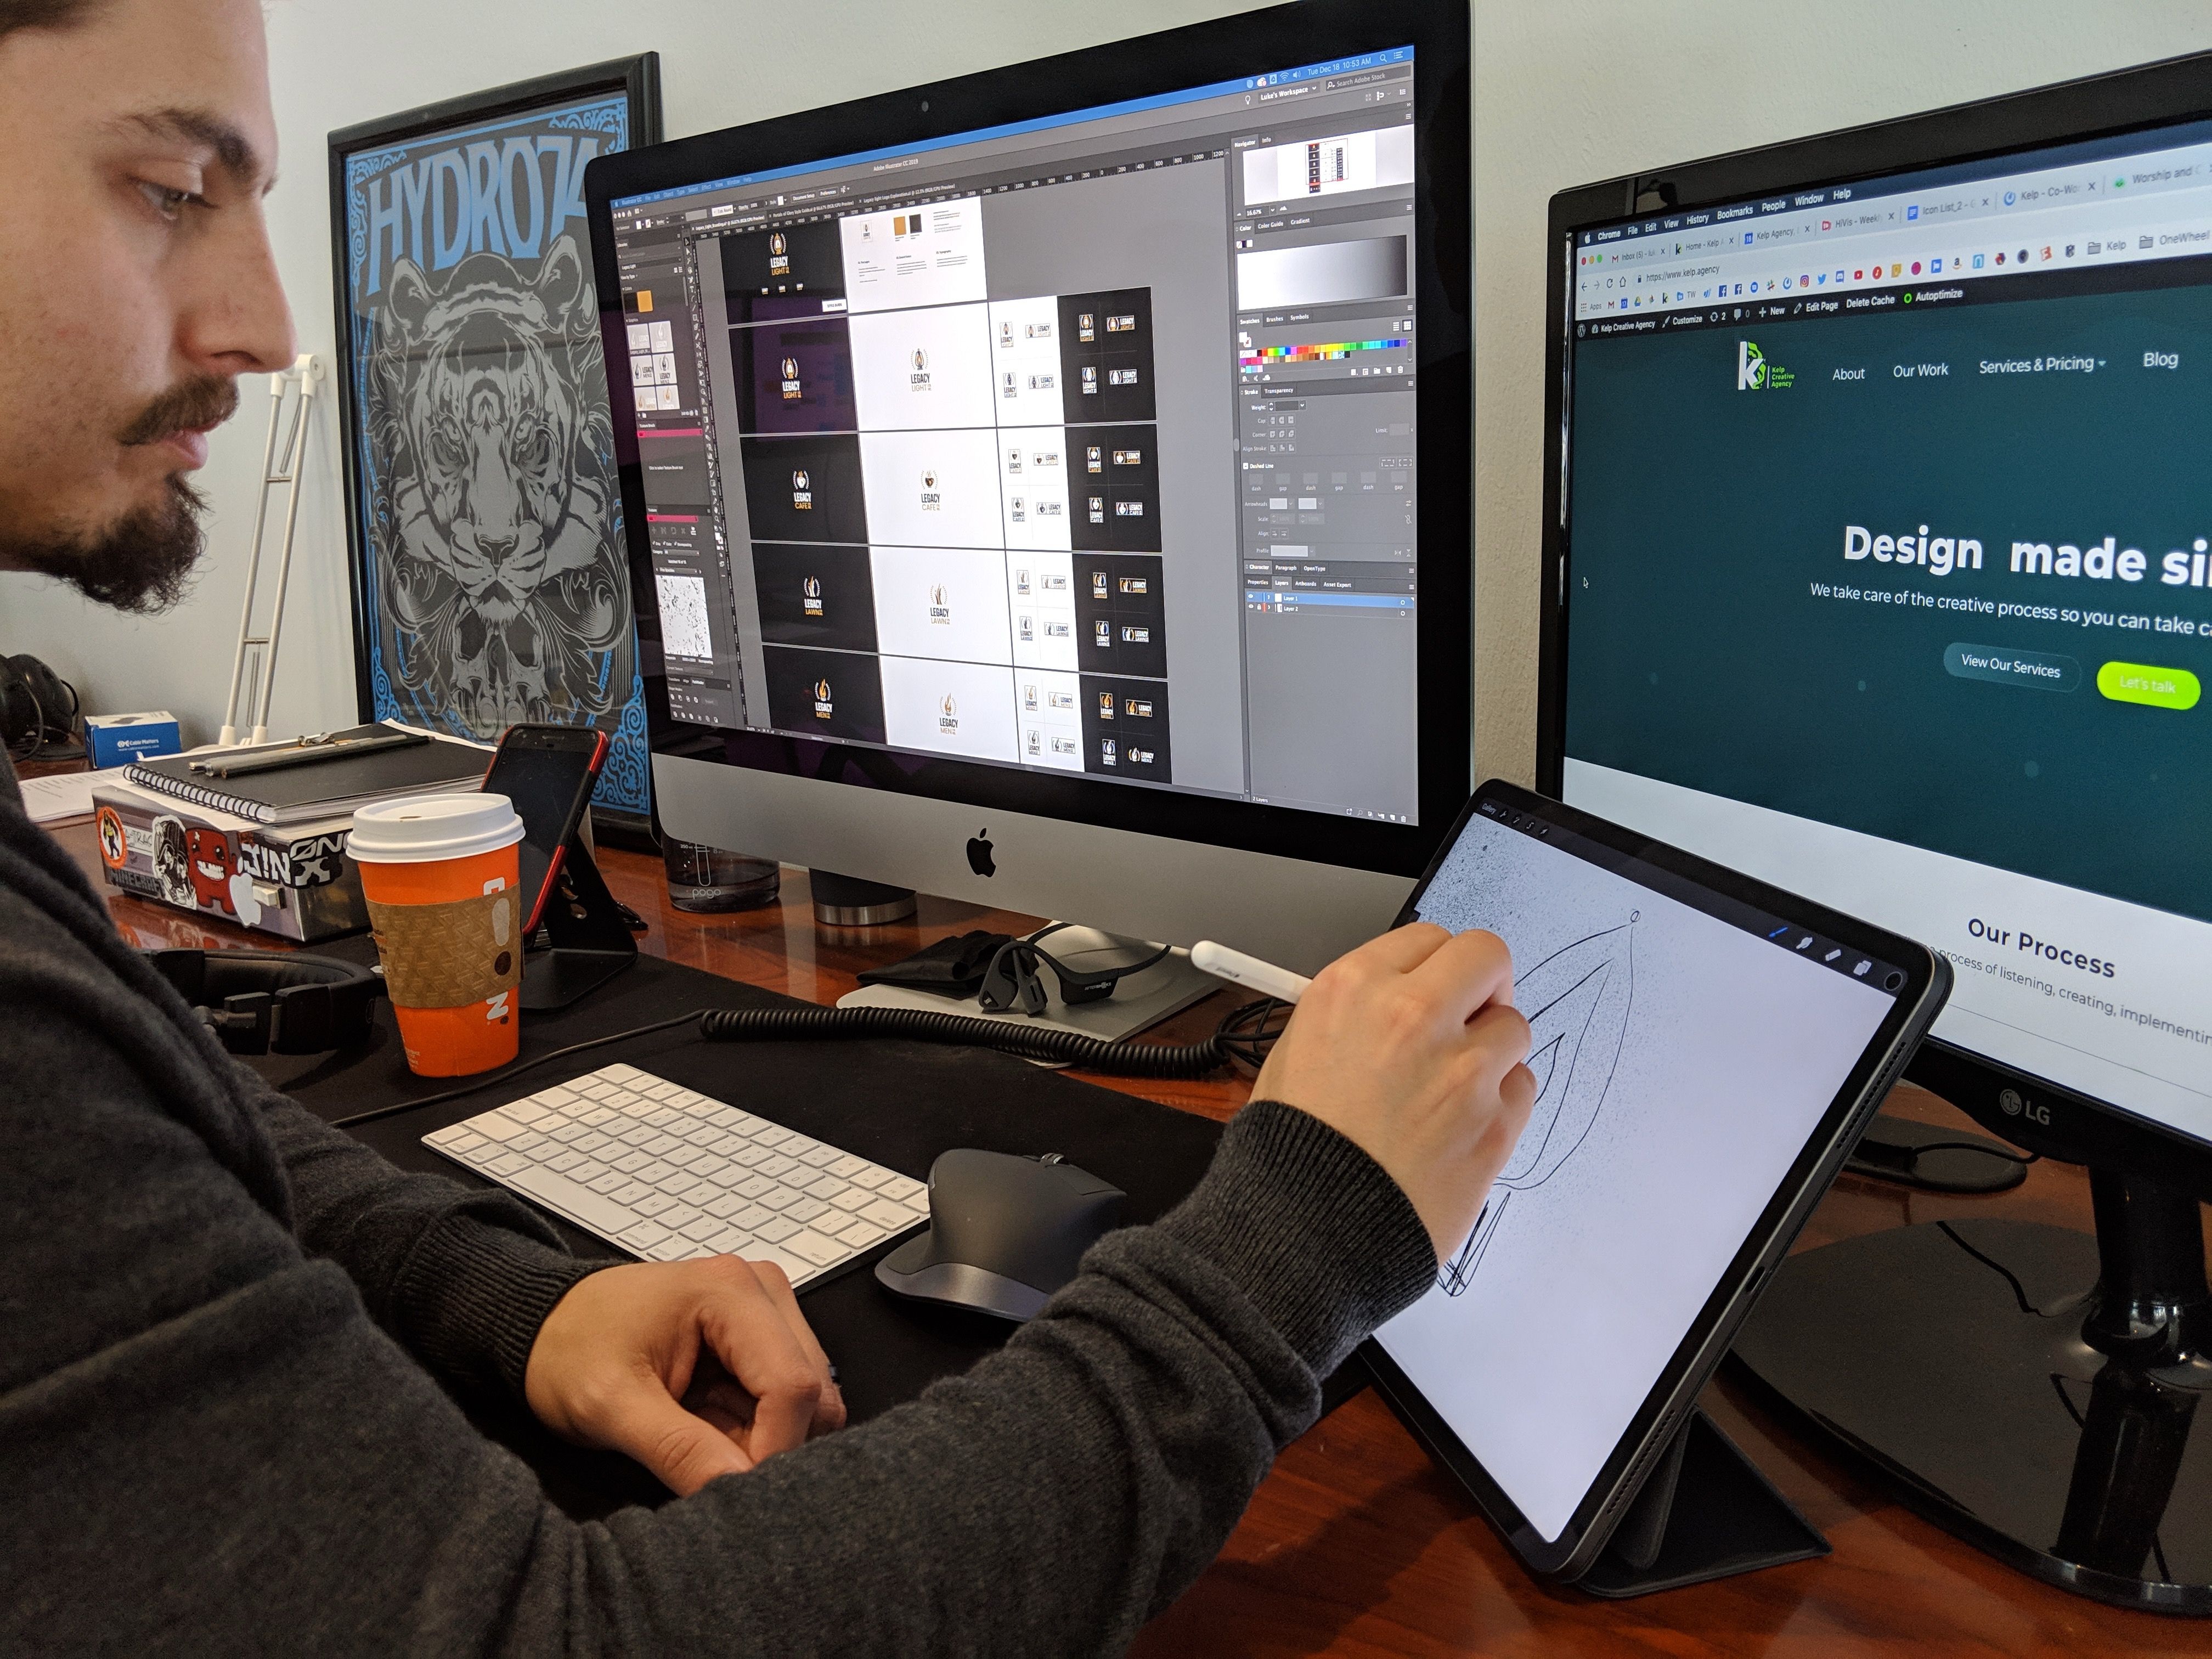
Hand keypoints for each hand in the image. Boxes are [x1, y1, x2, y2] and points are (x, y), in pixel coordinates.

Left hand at [525, 1256, 844, 1495]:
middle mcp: (763, 1292)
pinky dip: (756, 1428)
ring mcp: (767, 1312)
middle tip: (709, 1465)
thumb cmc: (568, 1349)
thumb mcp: (609, 1405)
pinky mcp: (761, 1337)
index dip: (774, 1449)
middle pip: (812, 1392)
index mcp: (731, 1290)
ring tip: (701, 1438)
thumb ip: (677, 1448)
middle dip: (771, 1444)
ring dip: (765, 1437)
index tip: (736, 1491)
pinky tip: (710, 1426)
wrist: (544, 1325)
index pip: (792, 1384)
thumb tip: (740, 1491)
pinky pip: (787, 1399)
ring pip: (809, 1400)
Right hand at [1254, 924, 1536, 1261]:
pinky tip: (1462, 1129)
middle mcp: (1412, 1015)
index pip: (1427, 938)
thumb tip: (1392, 1000)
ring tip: (1453, 1091)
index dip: (1433, 966)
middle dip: (1483, 984)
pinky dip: (1500, 1104)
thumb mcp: (1293, 1054)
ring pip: (1514, 1026)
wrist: (1305, 1232)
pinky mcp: (1494, 1124)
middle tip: (1470, 1016)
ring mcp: (1461, 1070)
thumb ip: (1354, 1015)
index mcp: (1354, 989)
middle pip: (1487, 955)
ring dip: (1492, 1051)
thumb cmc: (1290, 1152)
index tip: (1433, 989)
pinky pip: (1522, 1088)